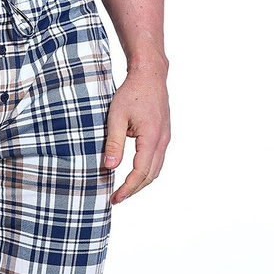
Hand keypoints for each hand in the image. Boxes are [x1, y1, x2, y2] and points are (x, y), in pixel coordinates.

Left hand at [104, 63, 170, 202]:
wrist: (149, 75)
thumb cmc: (132, 92)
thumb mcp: (116, 117)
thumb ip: (113, 143)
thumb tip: (109, 167)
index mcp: (151, 137)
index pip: (140, 171)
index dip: (128, 188)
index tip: (115, 198)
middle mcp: (162, 140)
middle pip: (150, 175)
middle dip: (133, 190)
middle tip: (116, 198)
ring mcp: (165, 138)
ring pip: (155, 170)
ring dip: (140, 183)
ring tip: (123, 190)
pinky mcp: (163, 135)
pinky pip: (157, 160)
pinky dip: (146, 172)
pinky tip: (133, 175)